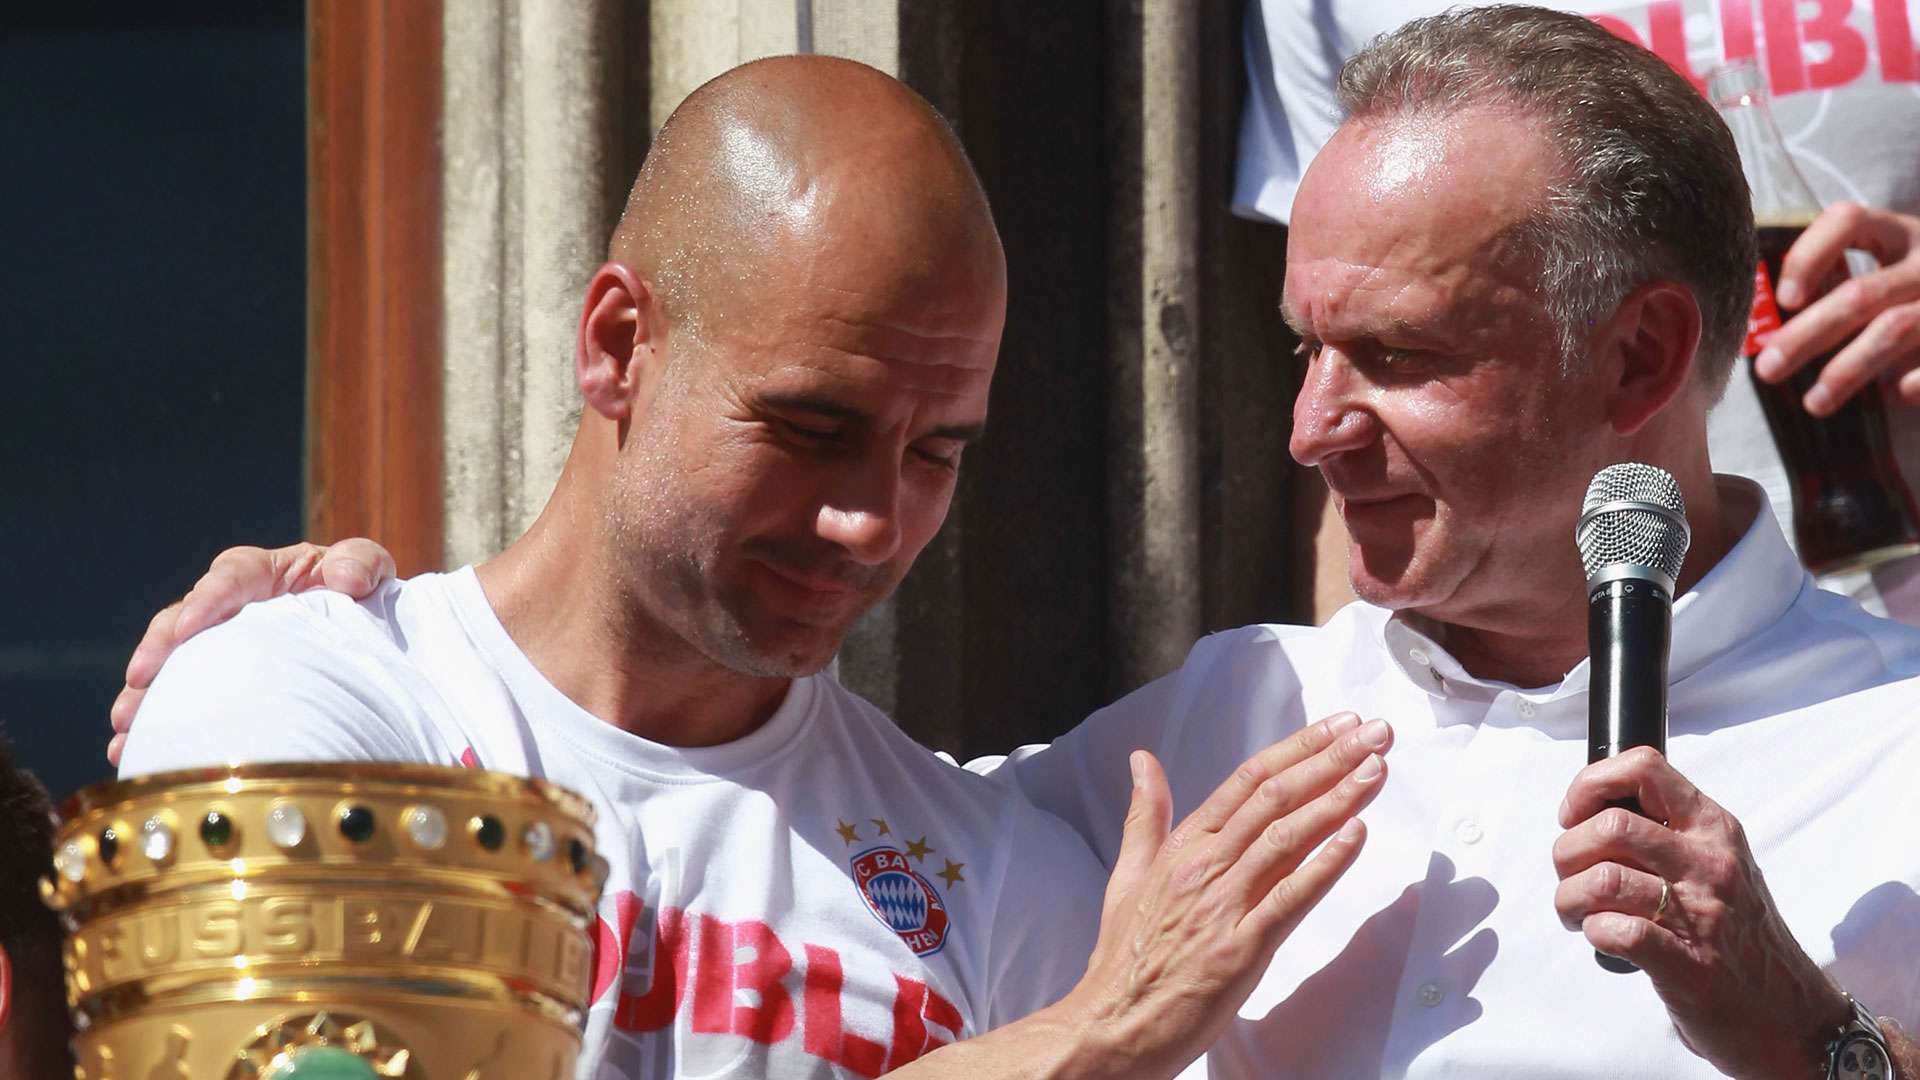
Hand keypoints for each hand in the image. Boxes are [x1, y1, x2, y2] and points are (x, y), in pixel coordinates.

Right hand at [107, 538, 397, 764]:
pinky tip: (131, 750)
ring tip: (125, 725)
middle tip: (139, 680)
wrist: (370, 632)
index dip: (208, 598)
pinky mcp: (216, 679)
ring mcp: (220, 643)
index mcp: (267, 572)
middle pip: (184, 620)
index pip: (233, 575)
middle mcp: (233, 605)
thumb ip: (362, 564)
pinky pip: (178, 698)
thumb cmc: (363, 593)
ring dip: (144, 694)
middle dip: (158, 650)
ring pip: (172, 664)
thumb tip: (344, 577)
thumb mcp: (369, 571)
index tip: (188, 627)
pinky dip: (156, 722)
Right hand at [1056, 712, 1391, 1077]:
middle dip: (1331, 760)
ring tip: (1375, 770)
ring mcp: (1224, 904)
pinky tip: (1356, 835)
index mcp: (1184, 844)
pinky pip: (1290, 897)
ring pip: (1287, 837)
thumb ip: (1145, 815)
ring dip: (1336, 799)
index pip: (1249, 779)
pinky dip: (1325, 864)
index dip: (1299, 748)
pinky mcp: (1241, 947)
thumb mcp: (1129, 873)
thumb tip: (1142, 760)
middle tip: (1374, 734)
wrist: (1115, 1021)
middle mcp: (1205, 865)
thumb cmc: (1126, 954)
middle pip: (1275, 797)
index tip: (1339, 726)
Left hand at [1552, 747, 1848, 1078]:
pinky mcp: (1688, 966)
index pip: (1644, 768)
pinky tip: (1602, 937)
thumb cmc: (1740, 937)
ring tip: (1577, 913)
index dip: (1590, 785)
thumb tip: (1592, 812)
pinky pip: (1619, 931)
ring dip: (1570, 898)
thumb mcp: (1717, 865)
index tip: (1574, 816)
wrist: (1791, 1015)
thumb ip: (1667, 832)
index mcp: (1713, 829)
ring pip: (1602, 879)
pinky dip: (1595, 931)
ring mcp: (1702, 914)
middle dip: (1567, 852)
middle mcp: (1710, 864)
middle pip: (1610, 826)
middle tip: (1570, 878)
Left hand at [1754, 202, 1919, 415]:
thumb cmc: (1916, 291)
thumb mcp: (1889, 270)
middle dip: (1807, 335)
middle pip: (1860, 293)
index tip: (1784, 300)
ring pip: (1894, 329)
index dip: (1809, 257)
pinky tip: (1893, 393)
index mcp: (1900, 234)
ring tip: (1815, 402)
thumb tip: (1772, 326)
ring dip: (1847, 370)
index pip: (1847, 222)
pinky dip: (1911, 380)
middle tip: (1769, 369)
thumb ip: (1842, 283)